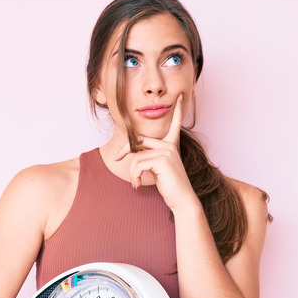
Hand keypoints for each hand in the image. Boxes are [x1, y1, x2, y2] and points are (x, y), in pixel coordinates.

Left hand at [114, 94, 199, 211]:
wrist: (181, 199)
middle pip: (139, 140)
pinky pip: (137, 164)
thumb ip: (148, 156)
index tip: (181, 97)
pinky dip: (134, 176)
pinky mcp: (162, 159)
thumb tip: (132, 151)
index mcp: (171, 145)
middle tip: (116, 158)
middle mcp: (170, 145)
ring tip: (136, 183)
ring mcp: (167, 151)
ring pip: (136, 156)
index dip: (178, 111)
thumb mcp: (156, 168)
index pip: (175, 124)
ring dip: (132, 172)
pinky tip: (138, 184)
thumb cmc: (169, 186)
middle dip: (124, 149)